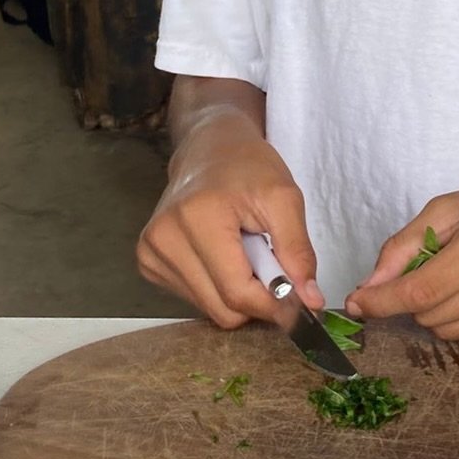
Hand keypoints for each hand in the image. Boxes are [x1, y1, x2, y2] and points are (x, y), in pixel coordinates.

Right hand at [136, 116, 321, 330]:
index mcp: (198, 217)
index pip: (237, 292)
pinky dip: (218, 287)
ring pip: (210, 309)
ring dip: (238, 292)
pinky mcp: (148, 262)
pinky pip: (196, 300)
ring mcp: (151, 252)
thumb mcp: (284, 198)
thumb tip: (310, 301)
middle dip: (257, 299)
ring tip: (245, 253)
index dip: (274, 305)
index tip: (299, 301)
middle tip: (273, 267)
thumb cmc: (248, 167)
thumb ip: (298, 251)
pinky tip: (223, 255)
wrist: (208, 149)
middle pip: (223, 309)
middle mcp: (164, 238)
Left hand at [344, 179, 458, 347]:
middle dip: (416, 298)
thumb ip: (405, 245)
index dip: (383, 301)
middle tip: (435, 268)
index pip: (422, 289)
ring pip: (450, 333)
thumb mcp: (455, 205)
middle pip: (431, 315)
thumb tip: (367, 288)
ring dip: (441, 310)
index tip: (357, 304)